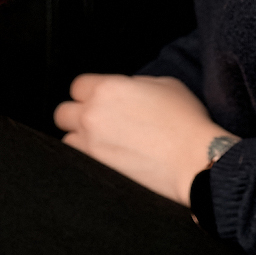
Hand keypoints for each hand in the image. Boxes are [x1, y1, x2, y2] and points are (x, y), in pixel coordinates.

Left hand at [53, 73, 227, 205]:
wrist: (193, 158)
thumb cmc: (185, 120)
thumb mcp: (164, 85)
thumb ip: (135, 85)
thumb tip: (125, 93)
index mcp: (107, 88)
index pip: (77, 86)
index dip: (89, 92)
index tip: (98, 99)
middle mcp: (92, 114)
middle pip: (62, 113)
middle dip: (76, 115)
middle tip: (95, 120)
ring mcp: (91, 144)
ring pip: (67, 139)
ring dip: (79, 139)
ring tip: (100, 142)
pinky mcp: (97, 168)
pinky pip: (78, 161)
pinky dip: (86, 159)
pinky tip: (104, 158)